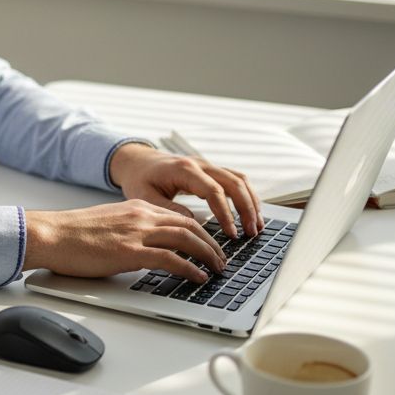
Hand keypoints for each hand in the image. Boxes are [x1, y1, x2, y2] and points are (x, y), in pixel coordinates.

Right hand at [23, 201, 225, 282]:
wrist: (51, 234)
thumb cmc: (72, 234)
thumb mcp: (108, 224)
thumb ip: (130, 230)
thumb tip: (144, 248)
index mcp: (135, 207)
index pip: (178, 217)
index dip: (200, 232)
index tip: (210, 244)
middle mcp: (141, 216)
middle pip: (190, 226)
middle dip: (212, 244)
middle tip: (222, 259)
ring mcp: (137, 233)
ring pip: (187, 239)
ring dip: (208, 255)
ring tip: (218, 269)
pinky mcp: (130, 252)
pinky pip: (171, 259)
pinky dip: (190, 268)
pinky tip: (198, 277)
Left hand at [108, 142, 263, 238]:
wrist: (137, 161)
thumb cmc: (140, 179)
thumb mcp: (144, 196)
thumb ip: (168, 209)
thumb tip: (193, 224)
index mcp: (184, 169)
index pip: (213, 191)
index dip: (225, 213)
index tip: (231, 234)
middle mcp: (200, 164)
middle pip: (234, 182)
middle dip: (246, 208)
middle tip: (251, 233)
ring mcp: (207, 165)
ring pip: (239, 179)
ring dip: (251, 202)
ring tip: (257, 226)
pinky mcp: (211, 171)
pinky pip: (235, 180)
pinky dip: (246, 196)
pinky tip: (251, 213)